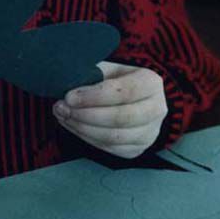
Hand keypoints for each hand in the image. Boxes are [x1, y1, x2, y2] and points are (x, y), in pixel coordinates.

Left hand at [52, 61, 167, 158]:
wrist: (136, 100)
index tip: (69, 96)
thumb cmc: (117, 81)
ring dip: (83, 128)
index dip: (94, 96)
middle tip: (62, 108)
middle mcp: (157, 109)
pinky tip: (73, 125)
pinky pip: (110, 148)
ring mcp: (150, 133)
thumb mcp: (109, 69)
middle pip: (121, 118)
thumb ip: (92, 75)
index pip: (124, 92)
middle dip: (86, 115)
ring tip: (64, 116)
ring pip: (114, 137)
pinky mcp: (138, 149)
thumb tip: (67, 86)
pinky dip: (87, 138)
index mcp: (151, 83)